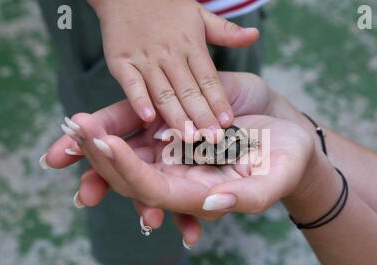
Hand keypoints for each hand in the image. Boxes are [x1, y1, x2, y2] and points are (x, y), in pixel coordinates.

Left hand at [42, 72, 318, 245]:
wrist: (286, 132)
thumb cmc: (286, 159)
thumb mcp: (275, 179)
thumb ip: (247, 197)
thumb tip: (211, 204)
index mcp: (196, 193)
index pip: (154, 190)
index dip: (128, 171)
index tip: (107, 146)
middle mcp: (178, 174)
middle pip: (130, 174)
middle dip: (100, 156)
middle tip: (77, 131)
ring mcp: (173, 148)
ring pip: (127, 151)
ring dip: (98, 141)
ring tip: (75, 125)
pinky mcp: (173, 123)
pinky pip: (138, 125)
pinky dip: (113, 123)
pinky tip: (93, 118)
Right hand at [88, 0, 258, 141]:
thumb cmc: (166, 7)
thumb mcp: (200, 15)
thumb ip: (226, 32)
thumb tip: (254, 36)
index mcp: (191, 45)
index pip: (208, 78)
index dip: (218, 100)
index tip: (228, 122)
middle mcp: (170, 54)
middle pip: (189, 90)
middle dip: (202, 116)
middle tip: (213, 140)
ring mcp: (145, 58)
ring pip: (164, 91)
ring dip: (176, 115)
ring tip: (189, 137)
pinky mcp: (121, 62)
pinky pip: (131, 84)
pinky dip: (139, 100)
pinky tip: (149, 119)